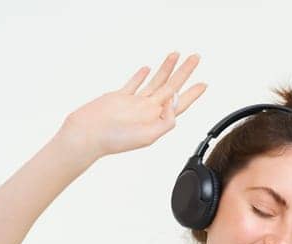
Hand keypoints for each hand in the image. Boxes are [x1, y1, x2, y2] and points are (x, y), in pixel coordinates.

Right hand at [58, 51, 207, 158]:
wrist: (87, 134)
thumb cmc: (114, 140)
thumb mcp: (148, 136)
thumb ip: (166, 121)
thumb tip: (174, 103)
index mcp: (155, 120)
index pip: (179, 103)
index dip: (192, 93)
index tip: (204, 83)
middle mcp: (147, 110)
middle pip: (170, 87)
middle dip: (184, 72)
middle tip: (195, 58)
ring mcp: (133, 103)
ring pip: (154, 81)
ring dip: (166, 68)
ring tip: (175, 54)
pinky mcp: (118, 97)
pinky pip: (133, 84)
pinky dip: (140, 75)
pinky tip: (147, 68)